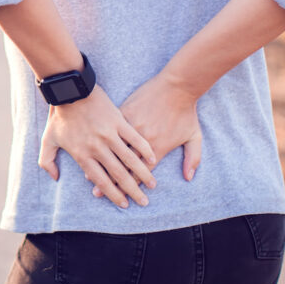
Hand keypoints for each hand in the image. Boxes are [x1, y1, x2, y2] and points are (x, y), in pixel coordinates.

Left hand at [39, 84, 156, 208]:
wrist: (69, 90)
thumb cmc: (58, 115)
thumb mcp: (47, 140)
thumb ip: (47, 162)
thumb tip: (55, 178)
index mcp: (82, 155)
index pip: (101, 181)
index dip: (113, 195)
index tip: (124, 204)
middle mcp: (97, 148)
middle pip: (118, 175)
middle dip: (132, 191)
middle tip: (143, 201)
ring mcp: (109, 134)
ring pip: (129, 159)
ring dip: (142, 174)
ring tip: (152, 185)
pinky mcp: (118, 120)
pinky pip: (134, 138)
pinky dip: (144, 150)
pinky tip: (152, 159)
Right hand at [92, 72, 201, 200]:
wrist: (176, 86)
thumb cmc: (186, 111)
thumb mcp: (195, 137)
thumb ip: (193, 159)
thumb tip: (189, 178)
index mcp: (158, 148)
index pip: (141, 173)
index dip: (129, 186)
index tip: (119, 198)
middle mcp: (143, 140)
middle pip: (124, 166)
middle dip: (111, 183)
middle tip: (98, 195)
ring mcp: (132, 126)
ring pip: (114, 150)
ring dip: (101, 166)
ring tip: (89, 180)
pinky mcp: (125, 114)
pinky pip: (111, 132)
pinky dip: (101, 144)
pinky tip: (90, 152)